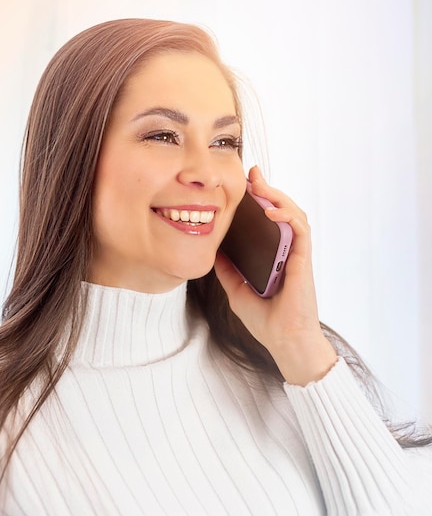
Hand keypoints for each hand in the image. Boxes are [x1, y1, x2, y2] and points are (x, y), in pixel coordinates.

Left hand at [215, 166, 336, 385]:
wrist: (284, 341)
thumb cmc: (265, 319)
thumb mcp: (236, 289)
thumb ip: (227, 268)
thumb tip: (211, 249)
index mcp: (273, 254)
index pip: (268, 220)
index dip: (259, 199)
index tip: (245, 183)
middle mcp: (287, 250)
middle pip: (281, 210)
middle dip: (268, 189)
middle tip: (252, 174)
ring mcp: (296, 253)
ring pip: (293, 214)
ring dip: (278, 196)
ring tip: (259, 185)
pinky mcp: (303, 259)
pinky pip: (300, 230)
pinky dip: (287, 216)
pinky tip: (271, 210)